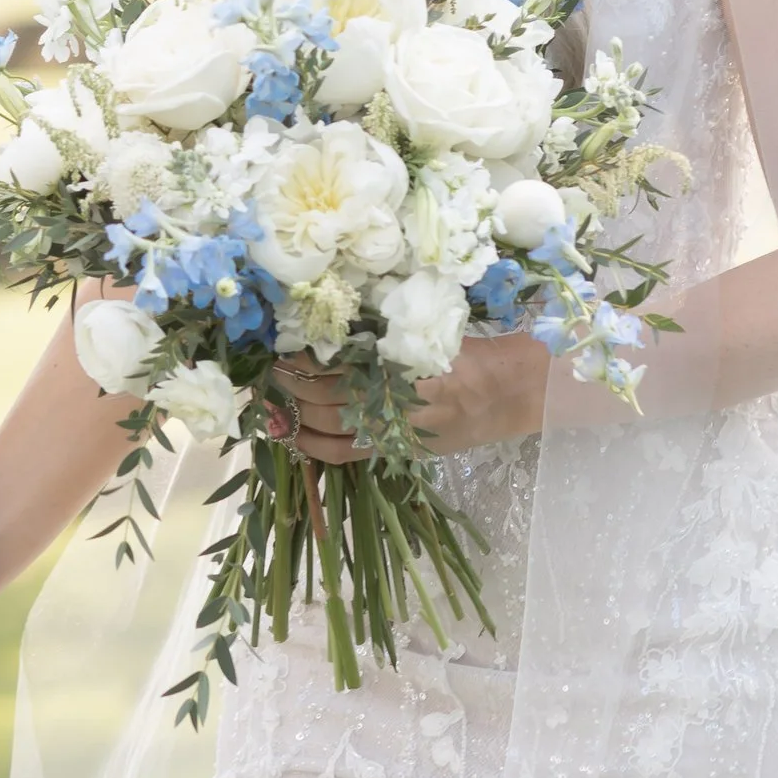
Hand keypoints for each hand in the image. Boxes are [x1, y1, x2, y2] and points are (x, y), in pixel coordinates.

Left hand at [270, 333, 548, 461]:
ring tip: (276, 393)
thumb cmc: (465, 354)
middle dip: (292, 380)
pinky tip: (294, 431)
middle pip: (326, 391)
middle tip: (271, 365)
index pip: (340, 359)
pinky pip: (342, 453)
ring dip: (295, 409)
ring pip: (327, 422)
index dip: (306, 354)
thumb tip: (330, 323)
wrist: (505, 395)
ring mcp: (394, 429)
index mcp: (404, 360)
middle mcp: (396, 397)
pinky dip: (311, 444)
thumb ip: (383, 332)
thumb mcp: (427, 333)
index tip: (284, 342)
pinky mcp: (395, 451)